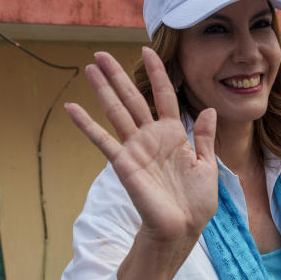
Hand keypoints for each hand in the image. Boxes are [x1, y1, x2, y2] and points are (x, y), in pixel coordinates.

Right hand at [65, 48, 217, 245]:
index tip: (147, 50)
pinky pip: (102, 139)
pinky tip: (71, 107)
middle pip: (132, 98)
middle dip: (117, 75)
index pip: (163, 96)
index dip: (157, 73)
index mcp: (173, 135)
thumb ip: (204, 138)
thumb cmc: (196, 203)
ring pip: (116, 112)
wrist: (183, 229)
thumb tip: (208, 110)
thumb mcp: (207, 166)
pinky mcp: (124, 163)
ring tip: (89, 67)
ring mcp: (135, 149)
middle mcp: (151, 138)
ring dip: (102, 90)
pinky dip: (86, 124)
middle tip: (100, 54)